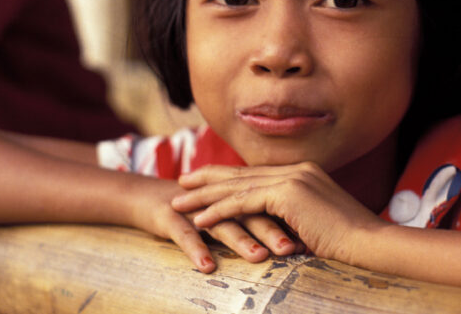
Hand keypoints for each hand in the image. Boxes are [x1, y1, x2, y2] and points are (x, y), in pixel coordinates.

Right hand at [126, 175, 297, 272]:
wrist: (146, 199)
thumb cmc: (195, 212)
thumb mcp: (229, 216)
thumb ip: (258, 224)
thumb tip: (299, 245)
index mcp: (237, 194)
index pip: (270, 206)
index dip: (291, 222)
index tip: (314, 242)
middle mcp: (219, 198)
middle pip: (251, 212)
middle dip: (273, 230)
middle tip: (295, 249)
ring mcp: (194, 206)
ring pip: (222, 223)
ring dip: (241, 239)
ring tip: (259, 257)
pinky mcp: (169, 216)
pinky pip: (184, 234)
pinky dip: (196, 249)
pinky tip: (207, 266)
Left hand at [171, 162, 384, 264]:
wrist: (369, 245)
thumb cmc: (347, 245)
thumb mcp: (313, 225)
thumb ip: (291, 218)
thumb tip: (268, 229)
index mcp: (303, 172)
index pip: (255, 173)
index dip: (227, 177)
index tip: (202, 180)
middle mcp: (296, 169)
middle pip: (241, 173)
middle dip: (207, 178)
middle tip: (181, 182)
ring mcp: (293, 178)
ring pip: (237, 186)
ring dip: (204, 196)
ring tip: (178, 202)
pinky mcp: (289, 194)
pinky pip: (244, 202)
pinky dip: (219, 211)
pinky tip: (200, 220)